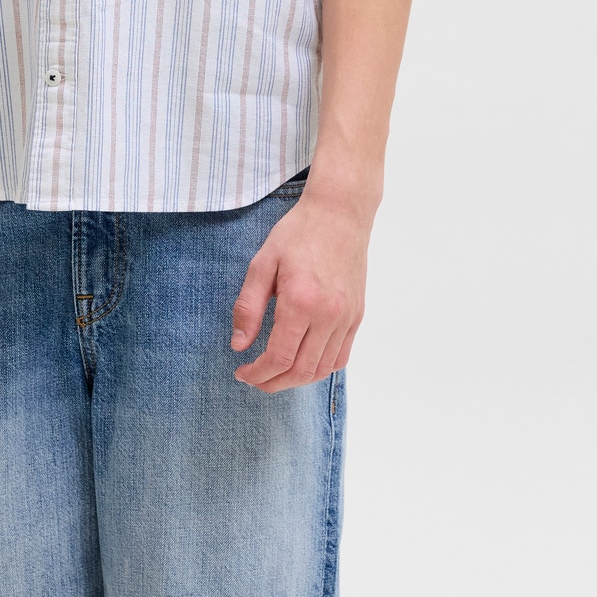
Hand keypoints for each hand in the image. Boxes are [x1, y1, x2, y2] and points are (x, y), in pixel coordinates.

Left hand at [229, 192, 369, 391]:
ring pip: (323, 369)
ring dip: (296, 380)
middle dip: (273, 383)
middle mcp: (328, 315)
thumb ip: (249, 307)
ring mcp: (347, 317)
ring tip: (275, 374)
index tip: (241, 371)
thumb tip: (239, 346)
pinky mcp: (357, 315)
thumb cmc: (297, 233)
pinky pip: (341, 356)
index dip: (258, 373)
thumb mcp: (262, 263)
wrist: (339, 213)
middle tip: (254, 379)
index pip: (279, 357)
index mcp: (301, 301)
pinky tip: (302, 362)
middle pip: (301, 371)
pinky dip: (320, 368)